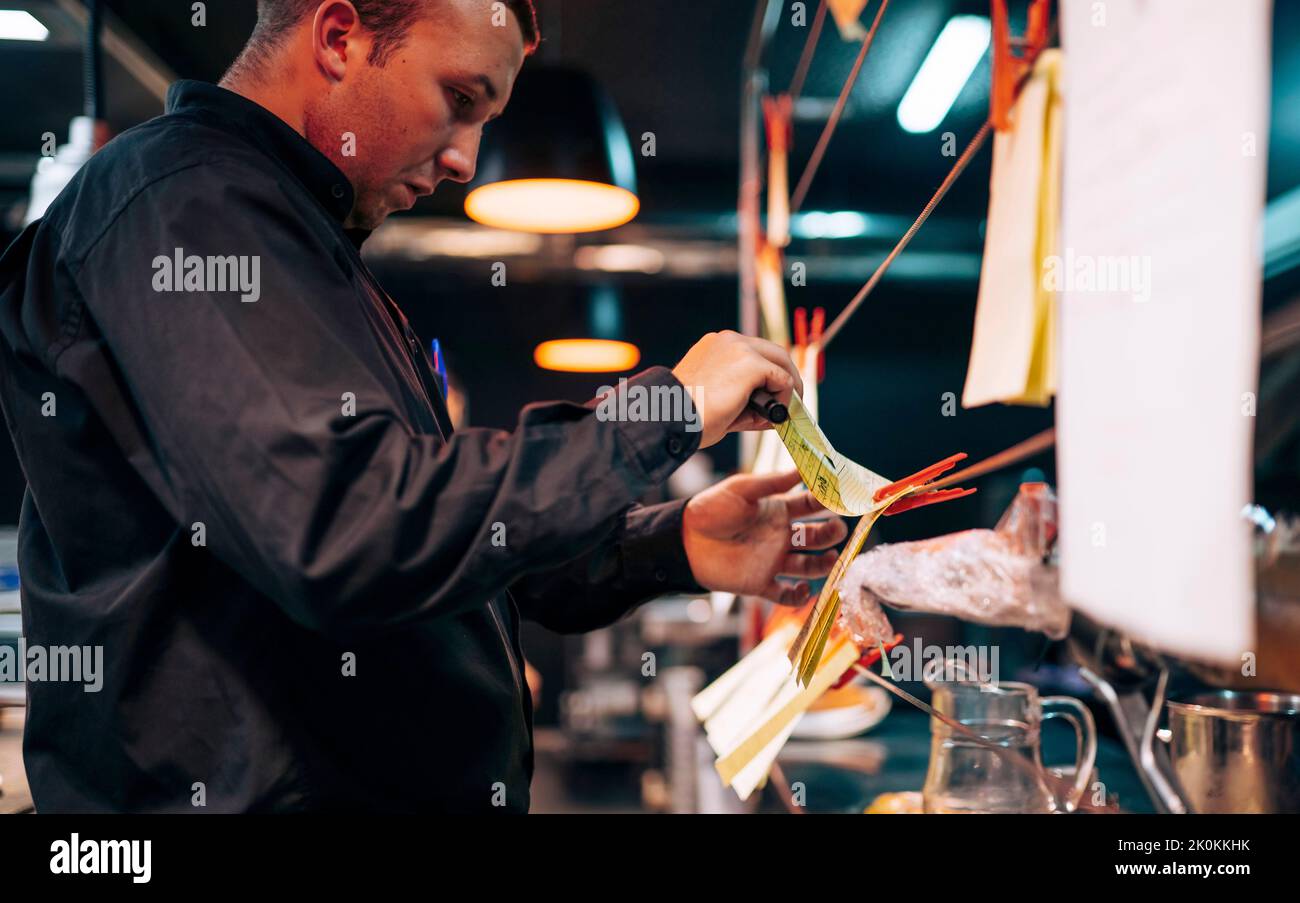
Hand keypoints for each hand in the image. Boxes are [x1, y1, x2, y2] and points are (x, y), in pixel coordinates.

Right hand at [671, 331, 802, 447]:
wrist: (673, 416)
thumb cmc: (688, 414)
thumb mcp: (716, 397)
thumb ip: (744, 396)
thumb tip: (775, 410)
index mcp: (716, 345)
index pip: (754, 352)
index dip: (768, 375)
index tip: (772, 396)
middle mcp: (729, 340)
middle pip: (772, 352)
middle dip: (785, 377)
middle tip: (790, 401)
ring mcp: (740, 348)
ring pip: (780, 362)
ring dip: (788, 387)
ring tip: (784, 412)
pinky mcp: (751, 363)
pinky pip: (782, 379)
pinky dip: (785, 397)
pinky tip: (774, 414)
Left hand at [681, 469, 847, 604]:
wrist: (684, 540)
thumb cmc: (710, 510)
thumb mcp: (742, 489)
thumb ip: (772, 482)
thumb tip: (802, 467)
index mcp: (777, 510)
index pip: (811, 506)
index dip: (828, 502)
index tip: (844, 499)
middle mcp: (780, 536)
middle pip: (816, 536)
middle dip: (831, 533)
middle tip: (839, 529)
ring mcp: (772, 560)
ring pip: (808, 565)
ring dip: (823, 563)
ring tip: (831, 557)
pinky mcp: (760, 583)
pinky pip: (786, 594)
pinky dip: (799, 595)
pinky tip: (802, 587)